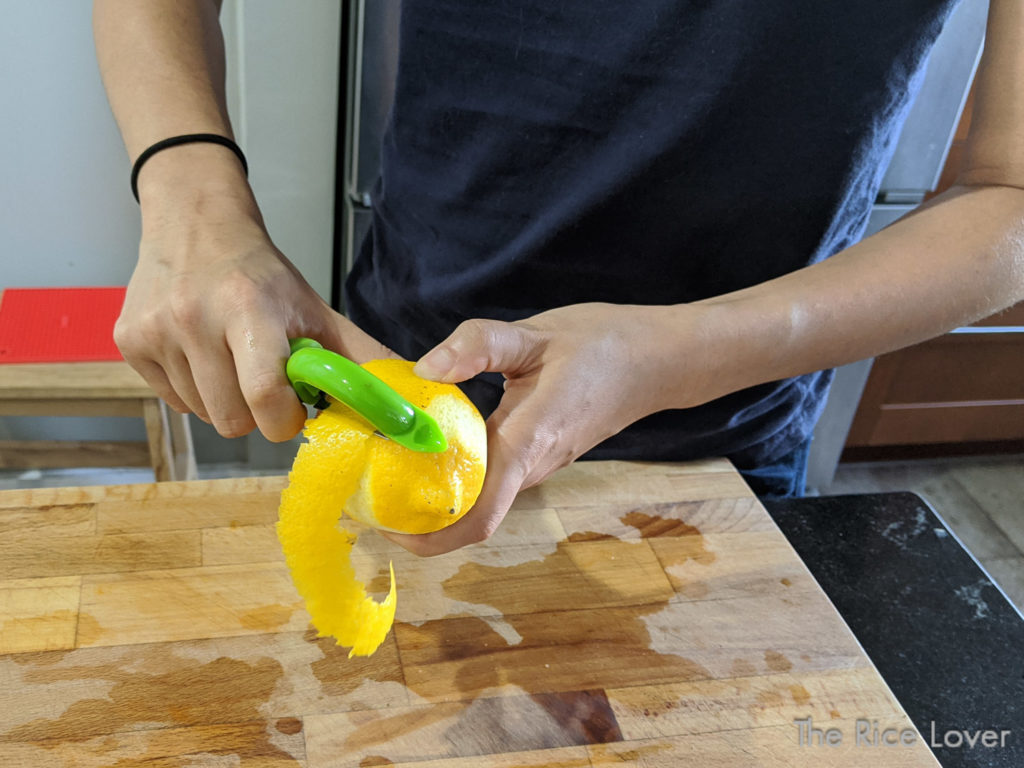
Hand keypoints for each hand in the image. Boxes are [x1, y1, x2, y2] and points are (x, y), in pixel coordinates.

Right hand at [116, 167, 391, 441]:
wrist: (195, 224)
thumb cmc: (261, 275)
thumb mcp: (315, 310)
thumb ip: (359, 358)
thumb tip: (406, 398)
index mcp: (249, 308)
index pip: (265, 395)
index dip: (284, 417)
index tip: (292, 406)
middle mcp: (194, 318)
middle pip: (231, 421)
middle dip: (256, 413)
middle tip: (263, 380)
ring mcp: (156, 331)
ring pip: (202, 415)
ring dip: (225, 401)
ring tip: (232, 361)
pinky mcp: (129, 342)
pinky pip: (172, 402)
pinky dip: (194, 391)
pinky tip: (203, 356)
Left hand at [383, 302, 715, 555]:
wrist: (659, 359)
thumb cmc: (605, 345)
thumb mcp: (537, 333)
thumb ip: (478, 345)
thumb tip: (423, 369)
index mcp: (528, 443)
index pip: (480, 517)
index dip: (430, 537)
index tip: (386, 527)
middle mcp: (533, 465)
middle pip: (470, 514)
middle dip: (418, 513)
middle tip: (368, 482)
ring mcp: (539, 464)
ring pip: (480, 496)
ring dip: (436, 490)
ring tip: (390, 456)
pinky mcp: (541, 454)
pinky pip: (493, 476)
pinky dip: (458, 470)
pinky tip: (434, 436)